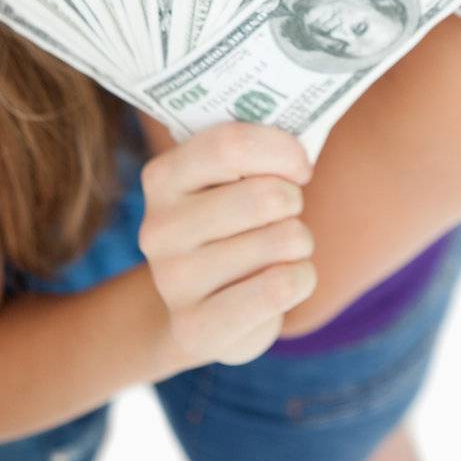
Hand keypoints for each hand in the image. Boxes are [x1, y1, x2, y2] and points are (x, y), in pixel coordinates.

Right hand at [137, 121, 316, 371]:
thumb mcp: (233, 181)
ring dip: (300, 243)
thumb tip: (299, 133)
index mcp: (163, 177)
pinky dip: (302, 278)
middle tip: (285, 212)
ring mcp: (172, 281)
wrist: (209, 310)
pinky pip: (280, 287)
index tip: (300, 166)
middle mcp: (158, 228)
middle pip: (264, 196)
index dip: (282, 150)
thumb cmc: (236, 226)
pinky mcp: (195, 327)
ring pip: (282, 240)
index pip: (231, 145)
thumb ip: (255, 150)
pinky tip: (285, 280)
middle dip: (293, 202)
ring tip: (279, 249)